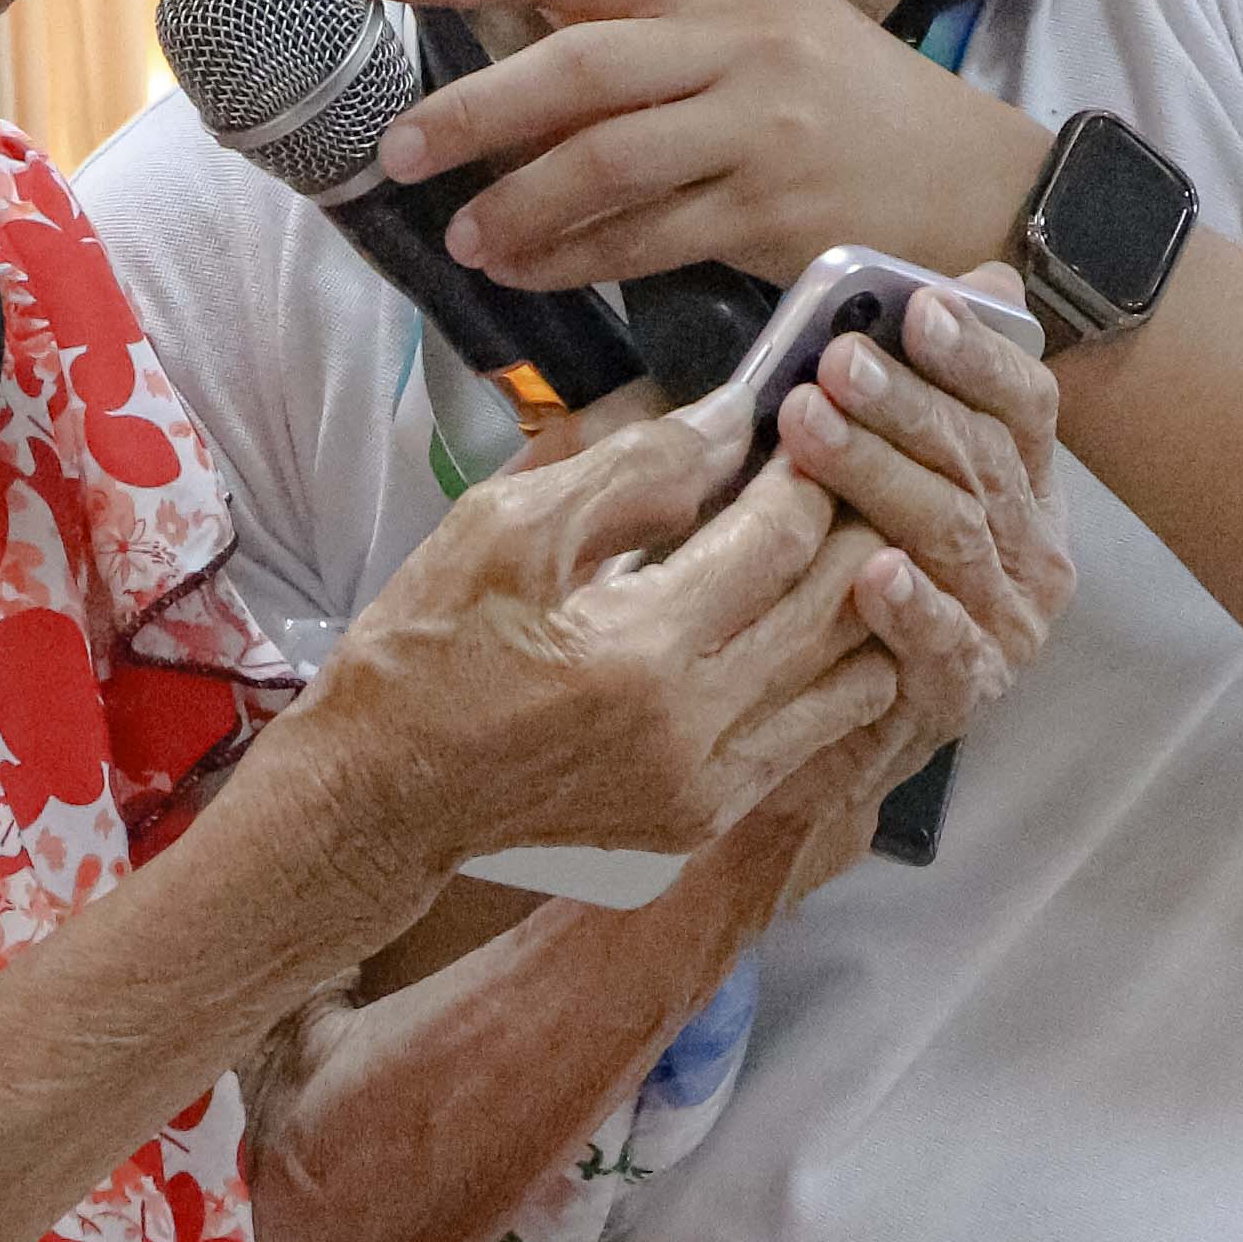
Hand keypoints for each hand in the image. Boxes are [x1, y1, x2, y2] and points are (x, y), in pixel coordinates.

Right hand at [289, 400, 913, 877]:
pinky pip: (816, 738)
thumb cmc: (425, 650)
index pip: (782, 540)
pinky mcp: (703, 820)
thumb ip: (629, 470)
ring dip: (859, 603)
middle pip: (836, 607)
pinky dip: (832, 674)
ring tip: (832, 545)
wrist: (383, 794)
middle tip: (839, 471)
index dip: (806, 472)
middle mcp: (692, 734)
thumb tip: (729, 421)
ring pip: (851, 679)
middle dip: (851, 525)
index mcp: (639, 655)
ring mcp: (706, 789)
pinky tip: (807, 624)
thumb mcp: (503, 528)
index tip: (804, 427)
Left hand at [347, 0, 1054, 288]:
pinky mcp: (774, 210)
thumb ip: (648, 30)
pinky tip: (527, 272)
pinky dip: (573, 260)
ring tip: (462, 235)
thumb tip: (508, 59)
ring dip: (516, 202)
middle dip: (471, 109)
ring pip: (603, 162)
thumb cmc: (847, 104)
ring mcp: (760, 124)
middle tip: (399, 147)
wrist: (976, 180)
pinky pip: (645, 239)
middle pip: (573, 65)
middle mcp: (738, 35)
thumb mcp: (758, 27)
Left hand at [766, 269, 1067, 700]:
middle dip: (905, 403)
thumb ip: (931, 383)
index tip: (919, 306)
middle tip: (834, 361)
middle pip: (979, 459)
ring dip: (881, 476)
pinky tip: (871, 572)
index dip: (976, 353)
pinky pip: (943, 642)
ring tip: (810, 430)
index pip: (1025, 403)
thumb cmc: (854, 572)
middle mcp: (1033, 548)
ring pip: (952, 533)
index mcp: (1027, 482)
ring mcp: (1006, 622)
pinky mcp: (965, 692)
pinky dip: (911, 606)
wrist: (836, 727)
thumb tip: (984, 282)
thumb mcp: (888, 471)